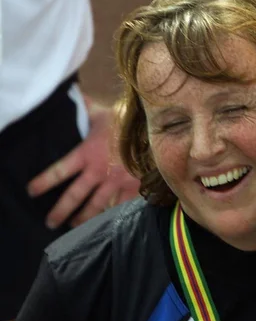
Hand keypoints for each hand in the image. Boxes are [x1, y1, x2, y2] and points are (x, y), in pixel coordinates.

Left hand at [27, 98, 139, 227]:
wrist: (158, 134)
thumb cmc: (129, 121)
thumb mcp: (105, 113)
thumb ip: (87, 108)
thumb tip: (73, 94)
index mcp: (87, 154)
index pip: (59, 171)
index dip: (43, 182)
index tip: (31, 191)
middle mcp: (98, 172)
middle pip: (74, 197)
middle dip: (60, 211)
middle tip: (50, 223)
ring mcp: (116, 183)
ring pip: (96, 207)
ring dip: (84, 218)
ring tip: (74, 226)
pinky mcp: (134, 189)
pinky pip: (119, 207)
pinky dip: (111, 217)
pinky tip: (105, 224)